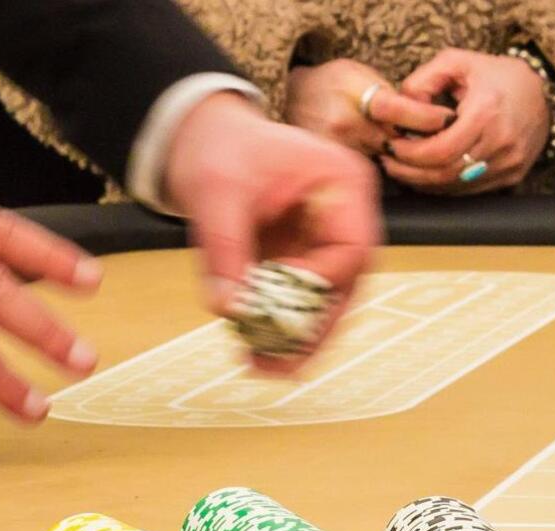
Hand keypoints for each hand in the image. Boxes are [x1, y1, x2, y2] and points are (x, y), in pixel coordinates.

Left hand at [162, 93, 382, 371]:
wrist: (202, 138)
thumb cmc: (219, 148)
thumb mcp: (216, 193)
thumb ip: (225, 249)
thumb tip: (228, 307)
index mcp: (344, 183)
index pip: (352, 247)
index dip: (320, 283)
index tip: (278, 304)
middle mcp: (344, 215)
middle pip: (346, 284)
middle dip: (314, 331)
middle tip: (282, 368)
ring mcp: (324, 241)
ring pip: (325, 302)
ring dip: (298, 339)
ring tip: (263, 369)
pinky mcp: (300, 260)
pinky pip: (298, 302)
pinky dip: (278, 328)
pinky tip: (254, 352)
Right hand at [283, 59, 453, 156]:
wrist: (290, 99)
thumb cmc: (327, 83)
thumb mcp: (358, 74)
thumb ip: (388, 95)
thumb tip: (422, 115)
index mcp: (353, 99)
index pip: (398, 110)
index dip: (427, 117)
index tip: (447, 119)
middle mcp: (344, 129)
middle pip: (395, 142)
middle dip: (418, 141)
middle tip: (438, 137)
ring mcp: (337, 153)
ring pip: (385, 161)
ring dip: (402, 156)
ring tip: (413, 148)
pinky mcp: (334, 168)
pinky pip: (368, 171)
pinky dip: (382, 165)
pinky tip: (386, 157)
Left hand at [382, 49, 551, 194]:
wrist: (543, 92)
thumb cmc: (496, 76)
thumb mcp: (458, 62)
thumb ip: (424, 80)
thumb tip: (399, 107)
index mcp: (488, 112)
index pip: (441, 149)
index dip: (410, 154)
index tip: (392, 146)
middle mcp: (502, 142)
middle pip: (445, 172)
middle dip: (410, 171)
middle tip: (389, 162)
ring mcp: (510, 163)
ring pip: (455, 186)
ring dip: (423, 182)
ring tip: (402, 169)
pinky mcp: (512, 176)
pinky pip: (470, 190)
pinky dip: (444, 186)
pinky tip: (427, 175)